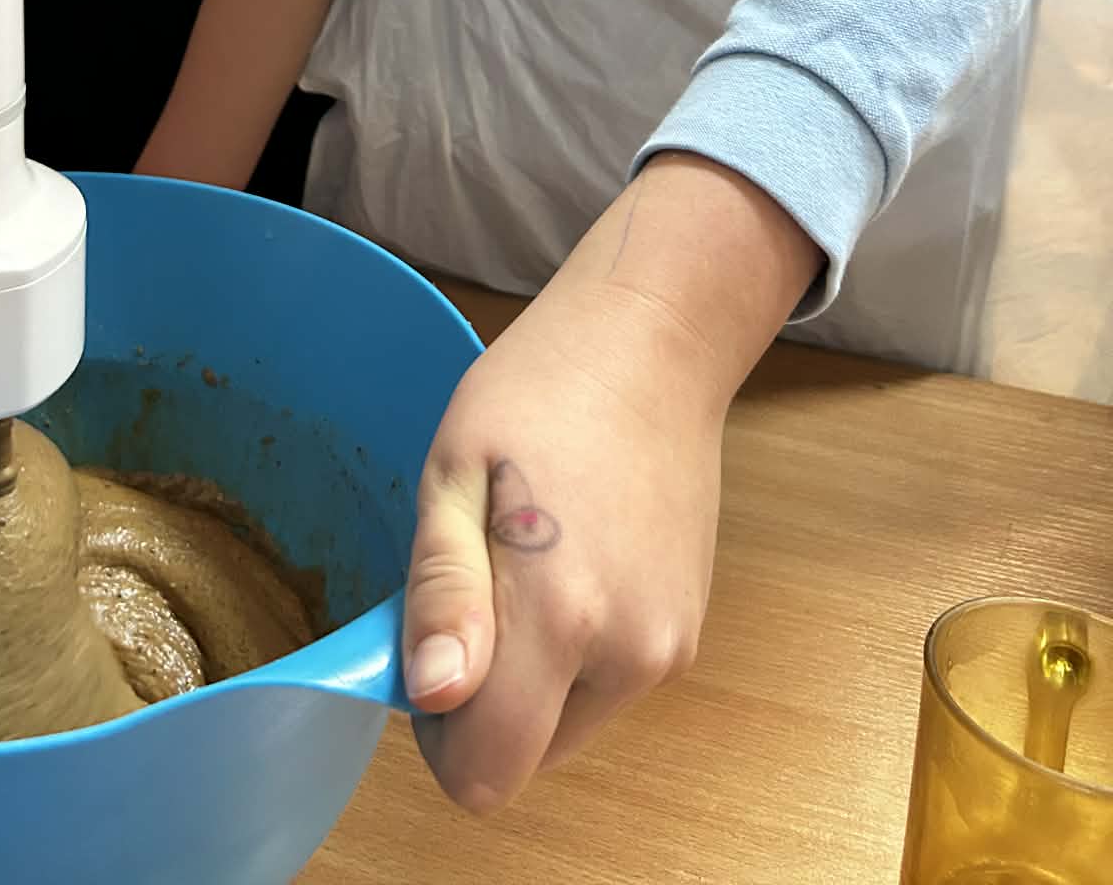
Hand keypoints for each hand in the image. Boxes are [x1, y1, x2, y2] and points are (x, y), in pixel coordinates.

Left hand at [402, 154, 818, 812]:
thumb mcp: (455, 470)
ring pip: (566, 723)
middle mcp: (629, 652)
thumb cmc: (539, 391)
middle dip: (483, 699)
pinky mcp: (688, 633)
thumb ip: (442, 591)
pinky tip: (571, 555)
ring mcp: (669, 647)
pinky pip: (606, 685)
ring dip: (530, 675)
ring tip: (524, 558)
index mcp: (561, 613)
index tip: (430, 646)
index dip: (437, 735)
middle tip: (475, 581)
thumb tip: (434, 697)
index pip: (488, 771)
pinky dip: (575, 650)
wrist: (653, 346)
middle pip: (525, 754)